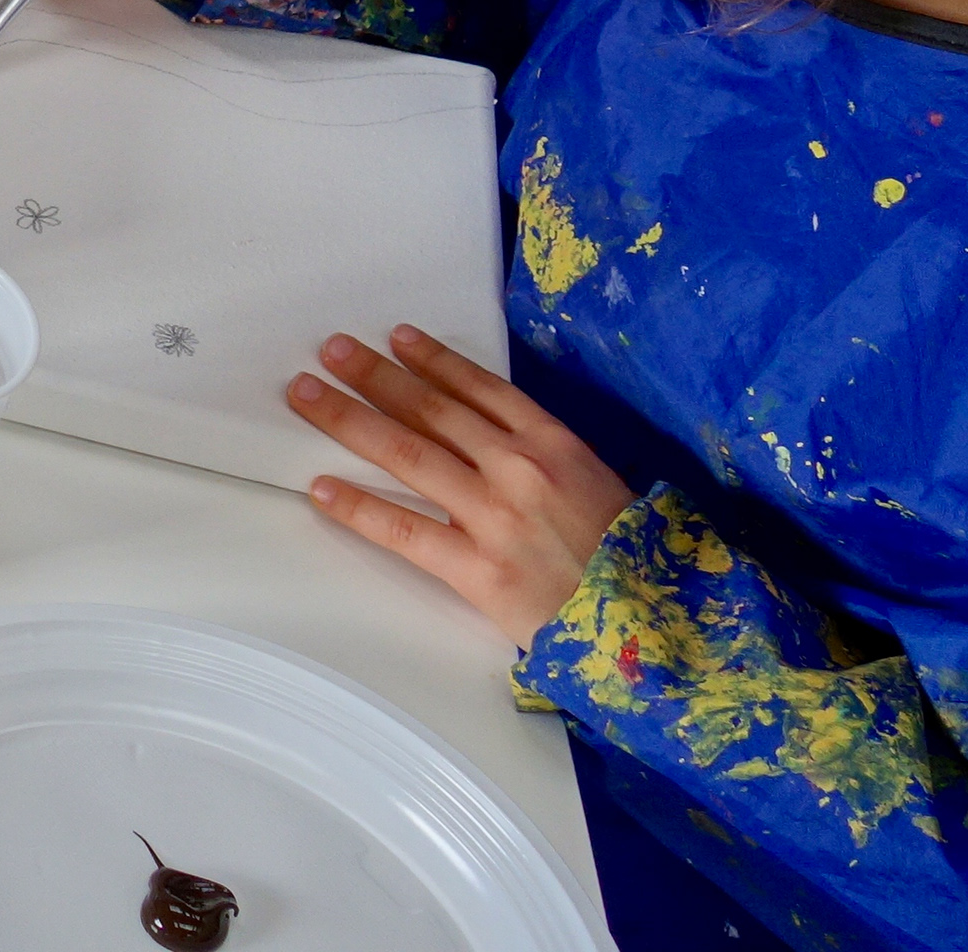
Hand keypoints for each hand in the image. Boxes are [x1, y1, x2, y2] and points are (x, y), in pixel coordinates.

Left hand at [288, 327, 632, 648]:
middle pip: (432, 410)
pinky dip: (359, 508)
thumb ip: (547, 459)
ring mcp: (495, 516)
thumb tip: (491, 437)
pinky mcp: (478, 569)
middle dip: (374, 376)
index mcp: (556, 443)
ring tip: (308, 396)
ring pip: (408, 454)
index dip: (433, 359)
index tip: (395, 338)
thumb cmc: (633, 561)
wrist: (659, 629)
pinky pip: (405, 530)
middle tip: (330, 351)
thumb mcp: (601, 487)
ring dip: (351, 420)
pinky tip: (322, 488)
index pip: (480, 387)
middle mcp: (519, 468)